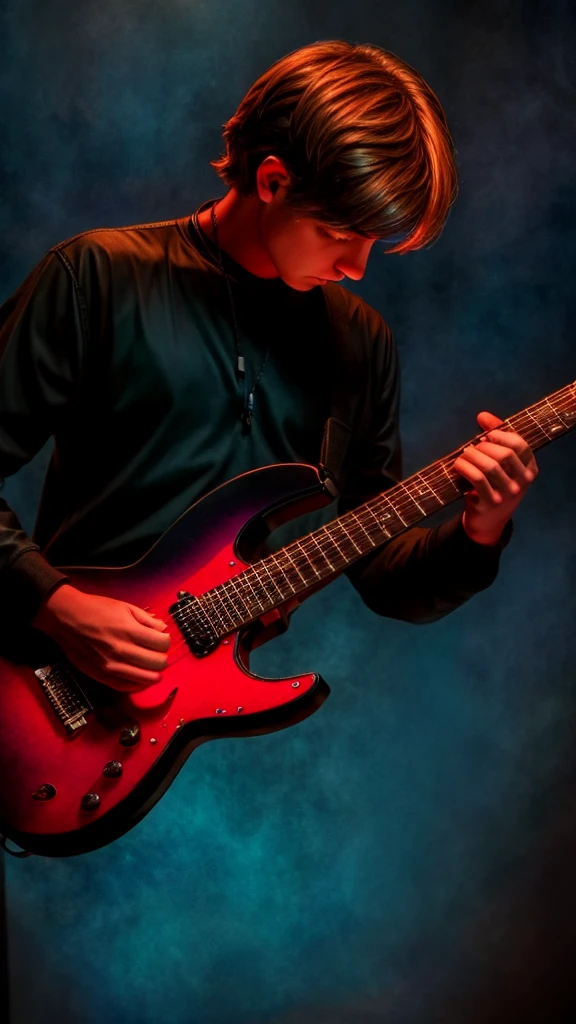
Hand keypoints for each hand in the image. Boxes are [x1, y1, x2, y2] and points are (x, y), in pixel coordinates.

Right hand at [31, 584, 170, 691]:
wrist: (66, 617)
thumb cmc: (95, 609)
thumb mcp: (125, 606)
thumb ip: (147, 619)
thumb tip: (163, 629)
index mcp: (129, 630)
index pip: (163, 644)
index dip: (166, 640)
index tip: (161, 638)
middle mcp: (121, 650)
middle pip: (158, 663)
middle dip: (162, 657)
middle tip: (157, 652)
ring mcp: (111, 666)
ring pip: (147, 679)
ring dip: (154, 672)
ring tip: (150, 664)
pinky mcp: (101, 676)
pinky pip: (128, 687)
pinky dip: (139, 683)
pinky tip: (140, 676)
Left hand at [454, 410, 537, 545]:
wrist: (488, 520)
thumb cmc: (494, 485)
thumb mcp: (501, 464)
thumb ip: (496, 437)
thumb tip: (483, 416)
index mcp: (530, 469)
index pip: (520, 444)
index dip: (501, 434)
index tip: (487, 435)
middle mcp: (523, 482)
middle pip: (504, 454)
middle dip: (484, 446)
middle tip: (472, 448)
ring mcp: (509, 494)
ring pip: (490, 466)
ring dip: (472, 456)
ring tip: (463, 455)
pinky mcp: (491, 503)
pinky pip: (477, 479)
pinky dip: (465, 467)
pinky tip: (458, 465)